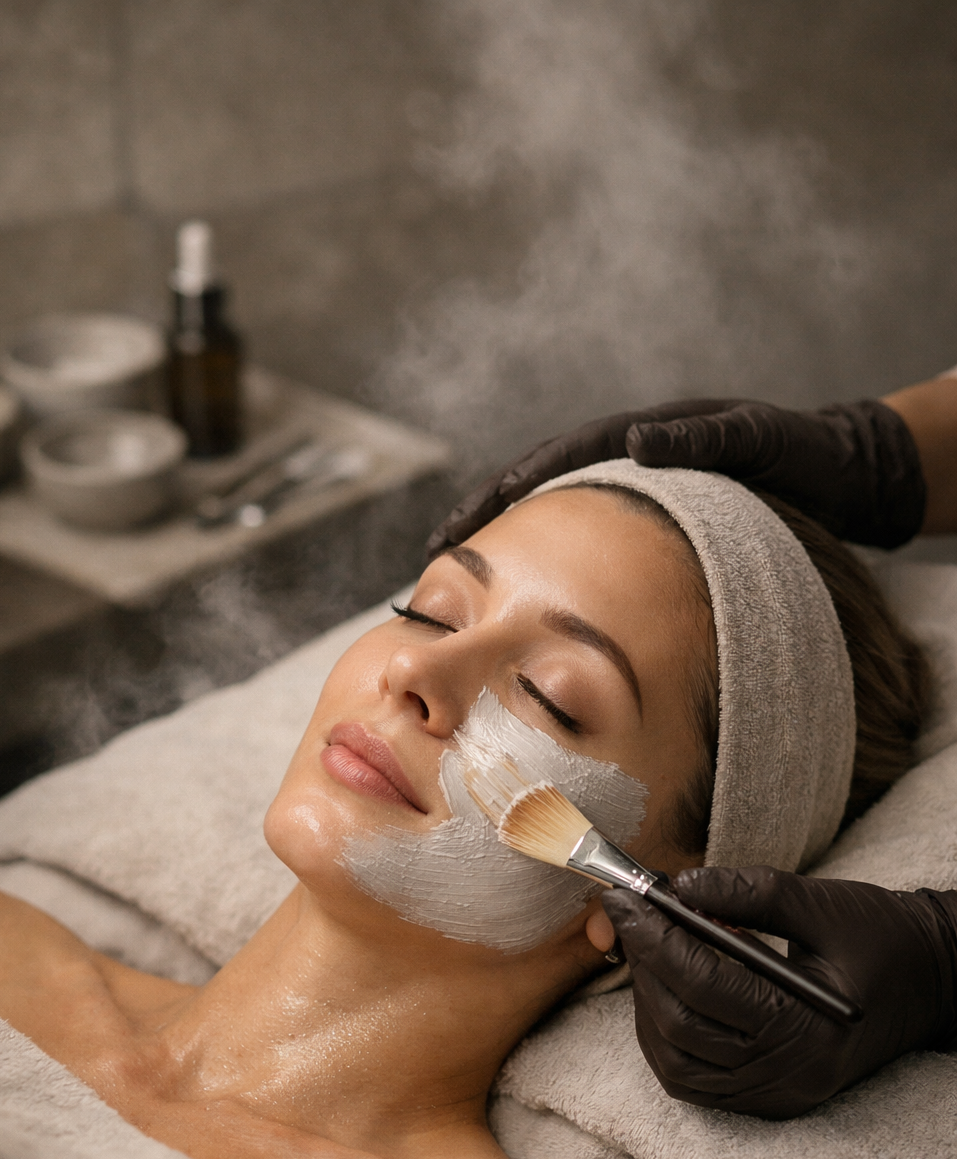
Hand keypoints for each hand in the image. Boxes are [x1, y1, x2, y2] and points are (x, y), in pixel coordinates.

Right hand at [427, 396, 925, 556]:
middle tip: (432, 564)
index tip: (458, 528)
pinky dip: (547, 568)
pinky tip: (528, 604)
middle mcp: (624, 463)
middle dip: (480, 523)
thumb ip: (701, 437)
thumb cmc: (801, 453)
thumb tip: (640, 440)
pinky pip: (584, 546)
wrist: (843, 474)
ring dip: (505, 550)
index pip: (549, 462)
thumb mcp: (756, 437)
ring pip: (552, 523)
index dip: (499, 494)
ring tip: (459, 586)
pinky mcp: (647, 528)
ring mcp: (632, 495)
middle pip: (534, 492)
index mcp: (637, 438)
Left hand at [600, 867, 956, 1118]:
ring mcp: (776, 1095)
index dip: (654, 938)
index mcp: (807, 1027)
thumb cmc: (882, 939)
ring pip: (675, 1063)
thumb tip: (682, 885)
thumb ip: (750, 892)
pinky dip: (665, 1037)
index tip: (624, 899)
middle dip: (645, 966)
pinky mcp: (767, 1098)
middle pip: (679, 1026)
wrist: (930, 984)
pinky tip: (665, 992)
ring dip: (647, 1005)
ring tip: (649, 951)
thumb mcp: (822, 903)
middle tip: (629, 916)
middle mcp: (789, 1074)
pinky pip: (693, 1079)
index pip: (703, 983)